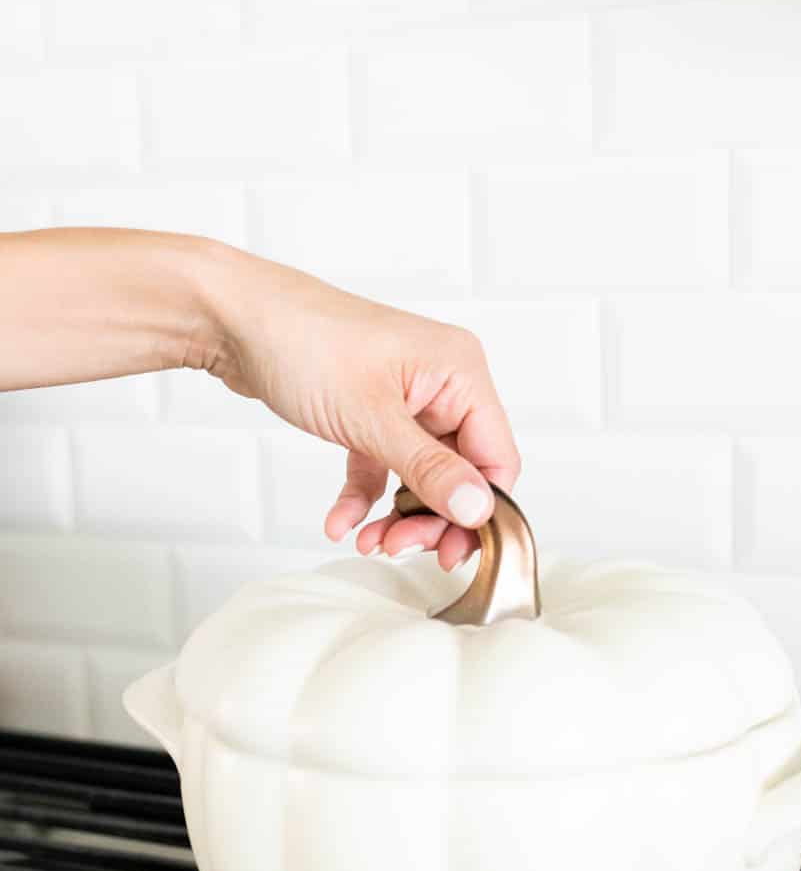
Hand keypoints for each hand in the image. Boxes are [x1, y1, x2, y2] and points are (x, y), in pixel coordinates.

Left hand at [204, 244, 519, 566]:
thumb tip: (478, 509)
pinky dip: (365, 497)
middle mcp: (441, 383)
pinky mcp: (370, 411)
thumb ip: (429, 469)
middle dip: (432, 517)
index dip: (480, 510)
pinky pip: (382, 466)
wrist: (232, 319)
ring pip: (421, 475)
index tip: (452, 551)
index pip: (497, 456)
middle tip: (401, 547)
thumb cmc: (303, 342)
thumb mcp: (371, 417)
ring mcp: (405, 397)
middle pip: (461, 472)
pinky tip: (341, 522)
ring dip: (399, 516)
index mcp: (460, 371)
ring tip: (371, 542)